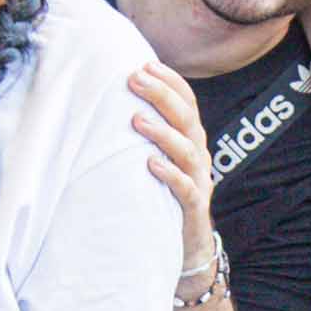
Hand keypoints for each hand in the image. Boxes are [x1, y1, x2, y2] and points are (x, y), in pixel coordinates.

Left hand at [128, 60, 215, 270]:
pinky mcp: (193, 209)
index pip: (187, 102)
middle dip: (162, 95)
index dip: (170, 81)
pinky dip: (170, 175)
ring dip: (162, 133)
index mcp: (191, 139)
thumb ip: (144, 133)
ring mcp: (198, 181)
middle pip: (186, 118)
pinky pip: (186, 189)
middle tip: (135, 80)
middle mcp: (198, 156)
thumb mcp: (157, 158)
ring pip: (187, 151)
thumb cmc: (162, 195)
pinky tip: (150, 164)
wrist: (184, 246)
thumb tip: (112, 102)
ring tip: (136, 121)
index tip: (145, 64)